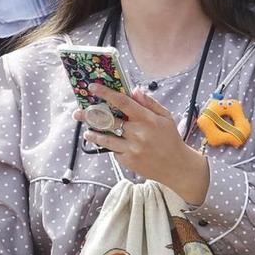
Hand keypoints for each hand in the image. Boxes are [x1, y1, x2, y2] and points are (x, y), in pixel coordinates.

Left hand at [86, 84, 210, 204]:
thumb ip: (149, 103)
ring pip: (105, 139)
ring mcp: (131, 148)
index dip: (106, 93)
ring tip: (86, 132)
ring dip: (93, 134)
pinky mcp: (128, 161)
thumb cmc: (171, 139)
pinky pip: (113, 151)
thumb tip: (134, 90)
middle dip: (90, 115)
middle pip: (108, 121)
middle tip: (77, 112)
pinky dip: (110, 146)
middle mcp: (137, 133)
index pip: (123, 102)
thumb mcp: (165, 117)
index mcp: (147, 119)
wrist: (177, 167)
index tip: (93, 87)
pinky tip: (108, 144)